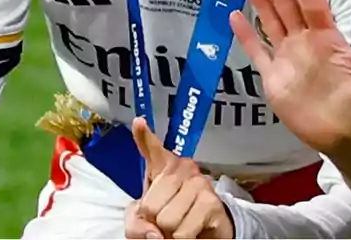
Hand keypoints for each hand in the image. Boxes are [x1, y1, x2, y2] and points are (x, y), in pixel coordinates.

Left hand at [127, 117, 232, 238]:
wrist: (204, 233)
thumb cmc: (171, 220)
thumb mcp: (144, 221)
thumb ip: (137, 224)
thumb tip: (155, 235)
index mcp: (164, 167)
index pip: (152, 149)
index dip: (144, 137)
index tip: (138, 122)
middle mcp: (184, 168)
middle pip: (151, 206)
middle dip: (154, 222)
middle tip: (165, 221)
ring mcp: (200, 184)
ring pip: (167, 220)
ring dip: (170, 233)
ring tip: (179, 226)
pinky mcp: (212, 203)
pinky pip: (183, 232)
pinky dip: (182, 239)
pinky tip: (191, 232)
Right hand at [229, 0, 350, 163]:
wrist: (348, 139)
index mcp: (328, 40)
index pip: (314, 4)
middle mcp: (305, 42)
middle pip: (287, 5)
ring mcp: (288, 58)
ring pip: (270, 21)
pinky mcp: (274, 78)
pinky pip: (257, 53)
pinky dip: (246, 36)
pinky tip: (234, 16)